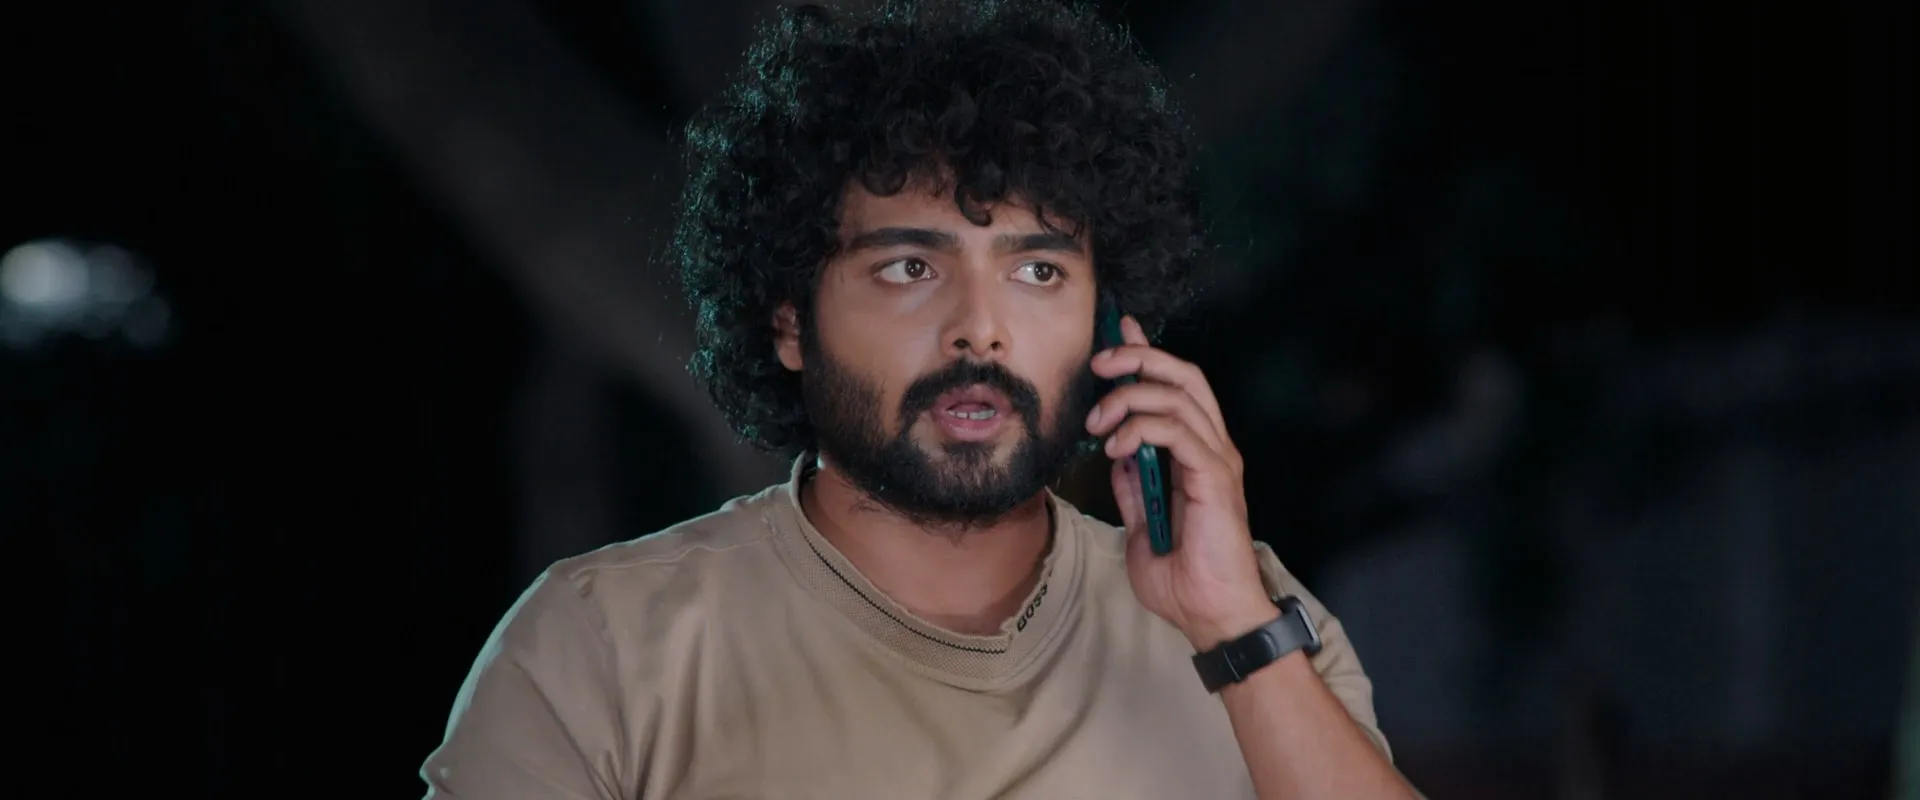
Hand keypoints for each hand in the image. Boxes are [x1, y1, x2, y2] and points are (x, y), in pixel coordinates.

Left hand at [1085, 315, 1279, 649]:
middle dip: (1139, 358)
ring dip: (1128, 398)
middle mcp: (1212, 449)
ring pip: (1177, 396)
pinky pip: (1178, 432)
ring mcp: (1217, 461)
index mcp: (1198, 456)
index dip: (1147, 355)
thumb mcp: (1139, 527)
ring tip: (1097, 424)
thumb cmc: (1184, 579)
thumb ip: (1132, 488)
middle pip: (1183, 376)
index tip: (1116, 335)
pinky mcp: (1215, 478)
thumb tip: (1115, 454)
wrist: (1211, 616)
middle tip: (1100, 363)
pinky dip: (1141, 429)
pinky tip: (1115, 446)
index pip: (1177, 388)